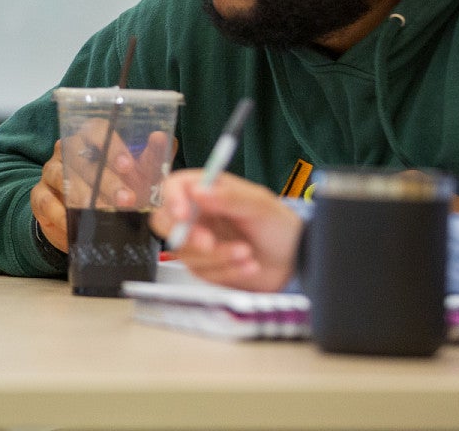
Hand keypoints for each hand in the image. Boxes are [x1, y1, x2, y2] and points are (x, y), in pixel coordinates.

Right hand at [32, 125, 174, 253]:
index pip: (96, 129)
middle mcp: (67, 150)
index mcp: (91, 138)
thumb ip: (152, 158)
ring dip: (83, 196)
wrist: (91, 222)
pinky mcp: (39, 196)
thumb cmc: (118, 191)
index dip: (111, 146)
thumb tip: (162, 137)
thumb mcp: (140, 176)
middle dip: (105, 179)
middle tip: (126, 199)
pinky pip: (46, 201)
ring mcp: (50, 171)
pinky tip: (75, 225)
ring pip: (60, 176)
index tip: (128, 166)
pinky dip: (61, 214)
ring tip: (103, 213)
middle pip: (80, 156)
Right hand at [149, 170, 302, 291]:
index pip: (173, 187)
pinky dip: (227, 270)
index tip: (182, 214)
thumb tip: (197, 190)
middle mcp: (197, 214)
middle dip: (185, 236)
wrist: (294, 260)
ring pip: (184, 252)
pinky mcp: (205, 266)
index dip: (171, 200)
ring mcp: (198, 241)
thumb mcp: (260, 205)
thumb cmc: (279, 225)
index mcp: (206, 189)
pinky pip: (203, 271)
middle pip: (164, 222)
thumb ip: (229, 197)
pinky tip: (249, 264)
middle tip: (209, 243)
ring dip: (218, 256)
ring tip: (247, 252)